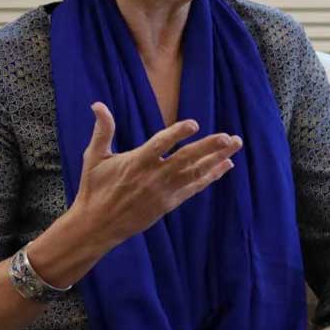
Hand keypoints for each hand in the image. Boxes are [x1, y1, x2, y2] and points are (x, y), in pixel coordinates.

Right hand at [71, 102, 241, 249]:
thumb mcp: (94, 158)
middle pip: (186, 159)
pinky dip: (211, 176)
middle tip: (228, 137)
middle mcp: (153, 177)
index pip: (160, 145)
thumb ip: (102, 131)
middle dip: (209, 148)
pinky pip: (195, 187)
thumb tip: (98, 104)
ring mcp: (164, 191)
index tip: (194, 124)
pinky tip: (226, 165)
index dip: (177, 134)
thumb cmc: (95, 188)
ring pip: (195, 173)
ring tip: (235, 144)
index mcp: (136, 163)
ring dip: (217, 159)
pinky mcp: (170, 203)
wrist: (98, 225)